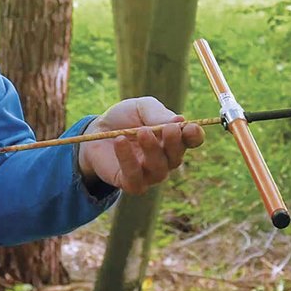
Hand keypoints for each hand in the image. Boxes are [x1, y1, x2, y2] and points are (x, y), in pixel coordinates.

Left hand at [78, 97, 204, 195]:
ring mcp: (149, 174)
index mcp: (172, 138)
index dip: (194, 136)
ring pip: (158, 169)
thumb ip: (157, 113)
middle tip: (168, 129)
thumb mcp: (140, 107)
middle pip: (176, 157)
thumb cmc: (124, 118)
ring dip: (152, 150)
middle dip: (174, 143)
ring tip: (142, 132)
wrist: (95, 130)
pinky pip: (134, 177)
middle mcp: (165, 159)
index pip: (191, 141)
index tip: (191, 128)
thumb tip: (178, 121)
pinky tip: (120, 141)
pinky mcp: (131, 184)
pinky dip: (127, 159)